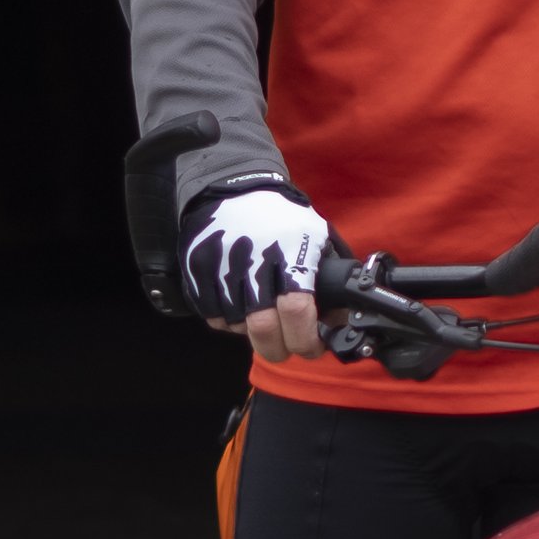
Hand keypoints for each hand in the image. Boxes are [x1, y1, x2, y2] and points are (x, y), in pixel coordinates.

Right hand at [182, 182, 331, 360]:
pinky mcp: (198, 270)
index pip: (296, 309)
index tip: (312, 347)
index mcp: (290, 249)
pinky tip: (241, 306)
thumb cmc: (282, 219)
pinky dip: (229, 323)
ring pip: (237, 327)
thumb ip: (331, 281)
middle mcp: (254, 258)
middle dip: (278, 349)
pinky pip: (213, 317)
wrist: (233, 188)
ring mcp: (222, 265)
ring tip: (263, 316)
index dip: (306, 339)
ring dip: (253, 333)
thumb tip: (340, 323)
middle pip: (262, 328)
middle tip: (286, 348)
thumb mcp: (316, 238)